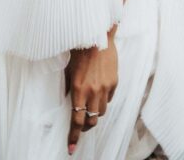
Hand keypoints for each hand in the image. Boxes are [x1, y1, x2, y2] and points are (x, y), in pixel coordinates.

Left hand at [64, 27, 117, 154]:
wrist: (97, 35)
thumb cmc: (79, 52)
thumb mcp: (68, 71)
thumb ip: (69, 89)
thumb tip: (68, 103)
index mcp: (79, 89)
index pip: (76, 120)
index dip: (74, 136)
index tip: (71, 148)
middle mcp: (93, 91)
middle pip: (91, 120)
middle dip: (85, 126)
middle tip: (81, 125)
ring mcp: (106, 88)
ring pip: (102, 112)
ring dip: (95, 113)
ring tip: (90, 106)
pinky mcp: (114, 82)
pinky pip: (109, 99)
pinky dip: (103, 100)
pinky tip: (99, 91)